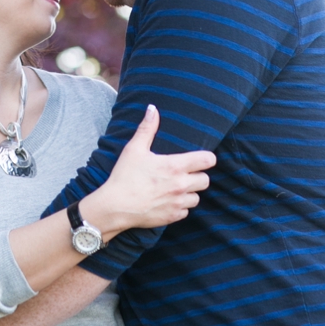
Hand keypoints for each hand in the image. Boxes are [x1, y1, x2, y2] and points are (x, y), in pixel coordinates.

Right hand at [84, 105, 215, 236]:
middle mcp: (181, 185)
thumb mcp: (134, 149)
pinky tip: (168, 201)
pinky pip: (186, 211)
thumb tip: (153, 109)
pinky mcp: (173, 217)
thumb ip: (147, 128)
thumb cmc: (125, 176)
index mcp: (175, 166)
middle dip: (198, 175)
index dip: (207, 158)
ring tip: (175, 188)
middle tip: (184, 173)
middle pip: (206, 180)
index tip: (200, 158)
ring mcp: (178, 203)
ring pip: (197, 197)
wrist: (116, 206)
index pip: (208, 160)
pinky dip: (180, 206)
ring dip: (190, 192)